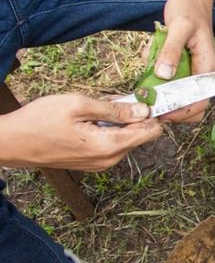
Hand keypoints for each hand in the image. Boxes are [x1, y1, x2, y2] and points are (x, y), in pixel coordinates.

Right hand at [0, 94, 161, 170]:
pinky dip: (107, 129)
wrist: (11, 143)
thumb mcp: (78, 105)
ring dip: (118, 120)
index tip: (148, 98)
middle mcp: (109, 160)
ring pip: (124, 138)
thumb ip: (115, 108)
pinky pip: (110, 143)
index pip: (150, 132)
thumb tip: (144, 110)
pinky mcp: (92, 162)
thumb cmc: (40, 121)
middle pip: (138, 135)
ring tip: (94, 108)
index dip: (153, 113)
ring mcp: (100, 164)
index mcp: (109, 146)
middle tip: (112, 98)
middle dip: (132, 115)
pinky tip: (88, 119)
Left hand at [156, 0, 214, 122]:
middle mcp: (200, 74)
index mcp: (207, 69)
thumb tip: (164, 76)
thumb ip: (171, 50)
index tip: (159, 112)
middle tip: (145, 95)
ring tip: (150, 52)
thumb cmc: (189, 10)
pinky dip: (151, 67)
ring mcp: (189, 71)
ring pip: (172, 92)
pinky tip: (151, 48)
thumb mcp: (179, 27)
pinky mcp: (178, 66)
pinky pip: (163, 77)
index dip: (180, 113)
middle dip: (164, 102)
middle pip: (186, 105)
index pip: (199, 103)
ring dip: (155, 81)